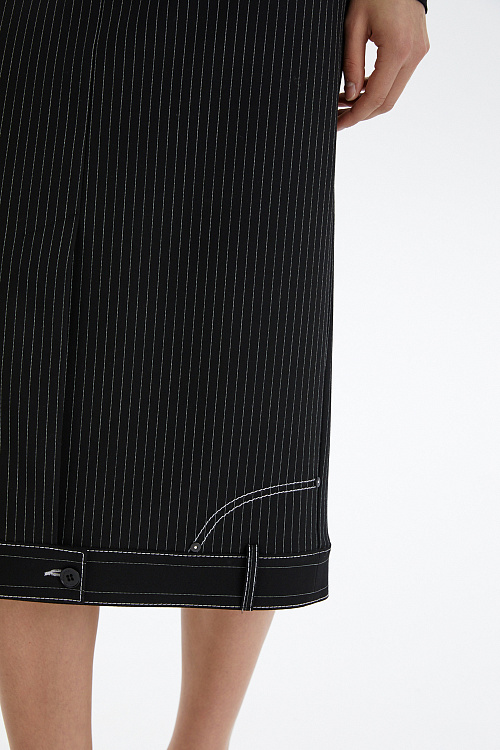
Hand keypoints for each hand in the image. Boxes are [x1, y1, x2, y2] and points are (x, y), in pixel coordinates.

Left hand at [337, 0, 429, 130]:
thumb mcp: (353, 25)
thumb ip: (352, 63)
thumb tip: (351, 95)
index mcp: (397, 50)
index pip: (376, 98)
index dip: (356, 115)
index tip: (340, 124)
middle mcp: (413, 55)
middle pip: (387, 102)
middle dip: (362, 114)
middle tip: (340, 117)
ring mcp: (419, 53)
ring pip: (394, 93)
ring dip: (370, 102)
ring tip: (345, 102)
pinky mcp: (419, 49)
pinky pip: (399, 79)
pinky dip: (380, 87)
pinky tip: (361, 88)